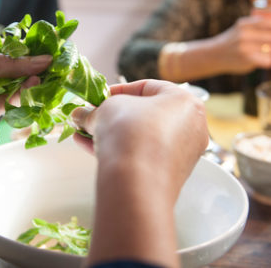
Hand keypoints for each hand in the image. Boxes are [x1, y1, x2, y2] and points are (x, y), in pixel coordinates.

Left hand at [0, 39, 51, 141]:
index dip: (33, 53)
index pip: (13, 50)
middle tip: (54, 74)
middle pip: (15, 73)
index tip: (55, 55)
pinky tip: (18, 98)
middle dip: (31, 74)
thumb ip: (9, 64)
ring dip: (23, 90)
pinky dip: (8, 105)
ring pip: (10, 92)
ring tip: (36, 85)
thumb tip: (45, 60)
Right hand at [71, 80, 208, 265]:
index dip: (117, 91)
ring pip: (142, 138)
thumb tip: (80, 116)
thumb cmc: (130, 132)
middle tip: (91, 117)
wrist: (137, 183)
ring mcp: (183, 154)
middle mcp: (190, 127)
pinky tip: (92, 150)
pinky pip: (143, 156)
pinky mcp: (170, 175)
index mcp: (184, 101)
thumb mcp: (107, 109)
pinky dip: (121, 151)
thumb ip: (94, 110)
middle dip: (112, 116)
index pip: (147, 88)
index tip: (97, 98)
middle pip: (144, 115)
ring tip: (84, 135)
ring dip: (111, 134)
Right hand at [214, 15, 270, 73]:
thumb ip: (258, 26)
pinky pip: (267, 60)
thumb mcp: (241, 28)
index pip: (270, 23)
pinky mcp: (245, 59)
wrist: (214, 54)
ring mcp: (244, 47)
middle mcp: (245, 34)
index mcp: (245, 23)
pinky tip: (270, 62)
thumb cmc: (233, 42)